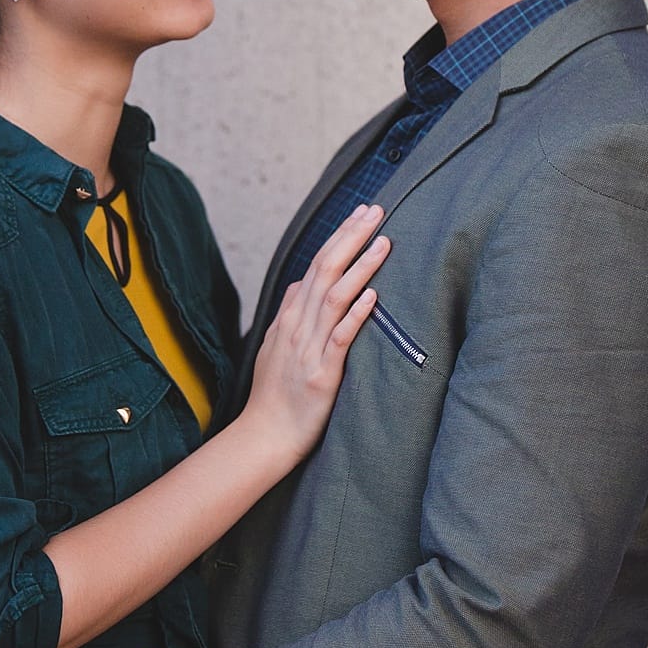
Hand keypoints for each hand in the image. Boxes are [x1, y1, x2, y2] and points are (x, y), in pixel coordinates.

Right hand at [245, 202, 388, 458]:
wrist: (264, 437)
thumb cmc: (274, 394)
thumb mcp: (274, 345)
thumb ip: (288, 312)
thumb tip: (299, 282)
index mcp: (290, 317)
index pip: (317, 265)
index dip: (339, 236)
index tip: (360, 212)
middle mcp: (298, 326)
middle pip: (325, 270)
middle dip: (351, 237)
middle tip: (375, 210)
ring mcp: (309, 348)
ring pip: (334, 297)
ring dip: (360, 267)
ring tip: (383, 242)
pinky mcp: (321, 374)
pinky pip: (340, 339)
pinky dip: (355, 314)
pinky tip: (373, 295)